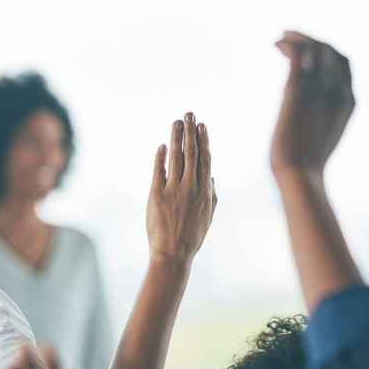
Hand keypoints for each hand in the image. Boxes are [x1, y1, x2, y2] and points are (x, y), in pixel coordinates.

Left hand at [146, 112, 216, 262]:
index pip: (205, 160)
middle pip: (192, 154)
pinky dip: (161, 157)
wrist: (173, 254)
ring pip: (177, 158)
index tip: (202, 125)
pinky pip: (159, 172)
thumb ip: (211, 195)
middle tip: (188, 114)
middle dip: (190, 132)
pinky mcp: (157, 196)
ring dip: (177, 138)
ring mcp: (174, 191)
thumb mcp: (207, 217)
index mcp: (206, 192)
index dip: (203, 141)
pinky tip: (163, 146)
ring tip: (177, 122)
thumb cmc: (191, 238)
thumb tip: (212, 177)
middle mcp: (191, 188)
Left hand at [270, 31, 354, 179]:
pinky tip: (276, 44)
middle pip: (329, 50)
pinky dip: (287, 45)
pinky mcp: (297, 91)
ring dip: (297, 38)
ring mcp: (319, 89)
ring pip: (314, 48)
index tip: (310, 47)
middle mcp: (338, 90)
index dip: (328, 50)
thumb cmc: (305, 165)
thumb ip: (322, 118)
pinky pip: (296, 56)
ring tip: (281, 38)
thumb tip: (306, 116)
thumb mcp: (323, 136)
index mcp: (348, 101)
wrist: (299, 175)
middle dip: (311, 39)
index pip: (343, 62)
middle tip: (291, 36)